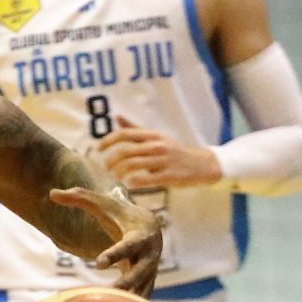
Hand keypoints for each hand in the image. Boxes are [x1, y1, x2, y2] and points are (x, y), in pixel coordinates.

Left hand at [51, 185, 163, 296]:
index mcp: (138, 235)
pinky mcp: (148, 281)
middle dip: (129, 281)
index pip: (127, 245)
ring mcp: (151, 269)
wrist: (150, 225)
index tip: (99, 263)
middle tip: (113, 292)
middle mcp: (149, 254)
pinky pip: (143, 296)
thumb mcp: (102, 204)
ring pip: (144, 287)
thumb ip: (79, 197)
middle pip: (141, 270)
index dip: (115, 254)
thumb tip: (51, 193)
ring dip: (132, 300)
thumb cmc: (119, 213)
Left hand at [99, 121, 220, 190]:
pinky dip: (133, 182)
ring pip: (133, 165)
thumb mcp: (156, 137)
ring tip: (115, 177)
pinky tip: (129, 184)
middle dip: (111, 160)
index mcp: (152, 135)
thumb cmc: (174, 151)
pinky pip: (146, 179)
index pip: (125, 134)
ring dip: (119, 172)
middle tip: (106, 168)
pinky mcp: (169, 176)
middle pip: (125, 151)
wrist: (202, 165)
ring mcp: (163, 160)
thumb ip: (135, 129)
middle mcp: (157, 145)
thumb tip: (117, 117)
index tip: (99, 149)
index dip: (108, 141)